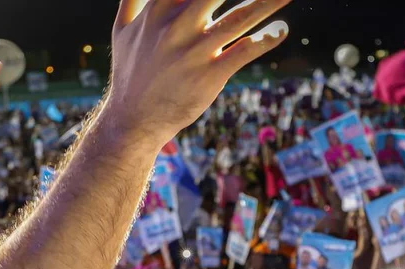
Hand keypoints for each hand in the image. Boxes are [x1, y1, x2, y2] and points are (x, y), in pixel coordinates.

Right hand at [106, 0, 290, 145]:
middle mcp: (177, 26)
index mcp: (158, 10)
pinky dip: (265, 40)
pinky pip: (244, 52)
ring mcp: (195, 51)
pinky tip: (281, 31)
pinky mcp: (210, 74)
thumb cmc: (131, 72)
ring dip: (267, 2)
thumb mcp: (123, 31)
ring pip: (239, 17)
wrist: (133, 120)